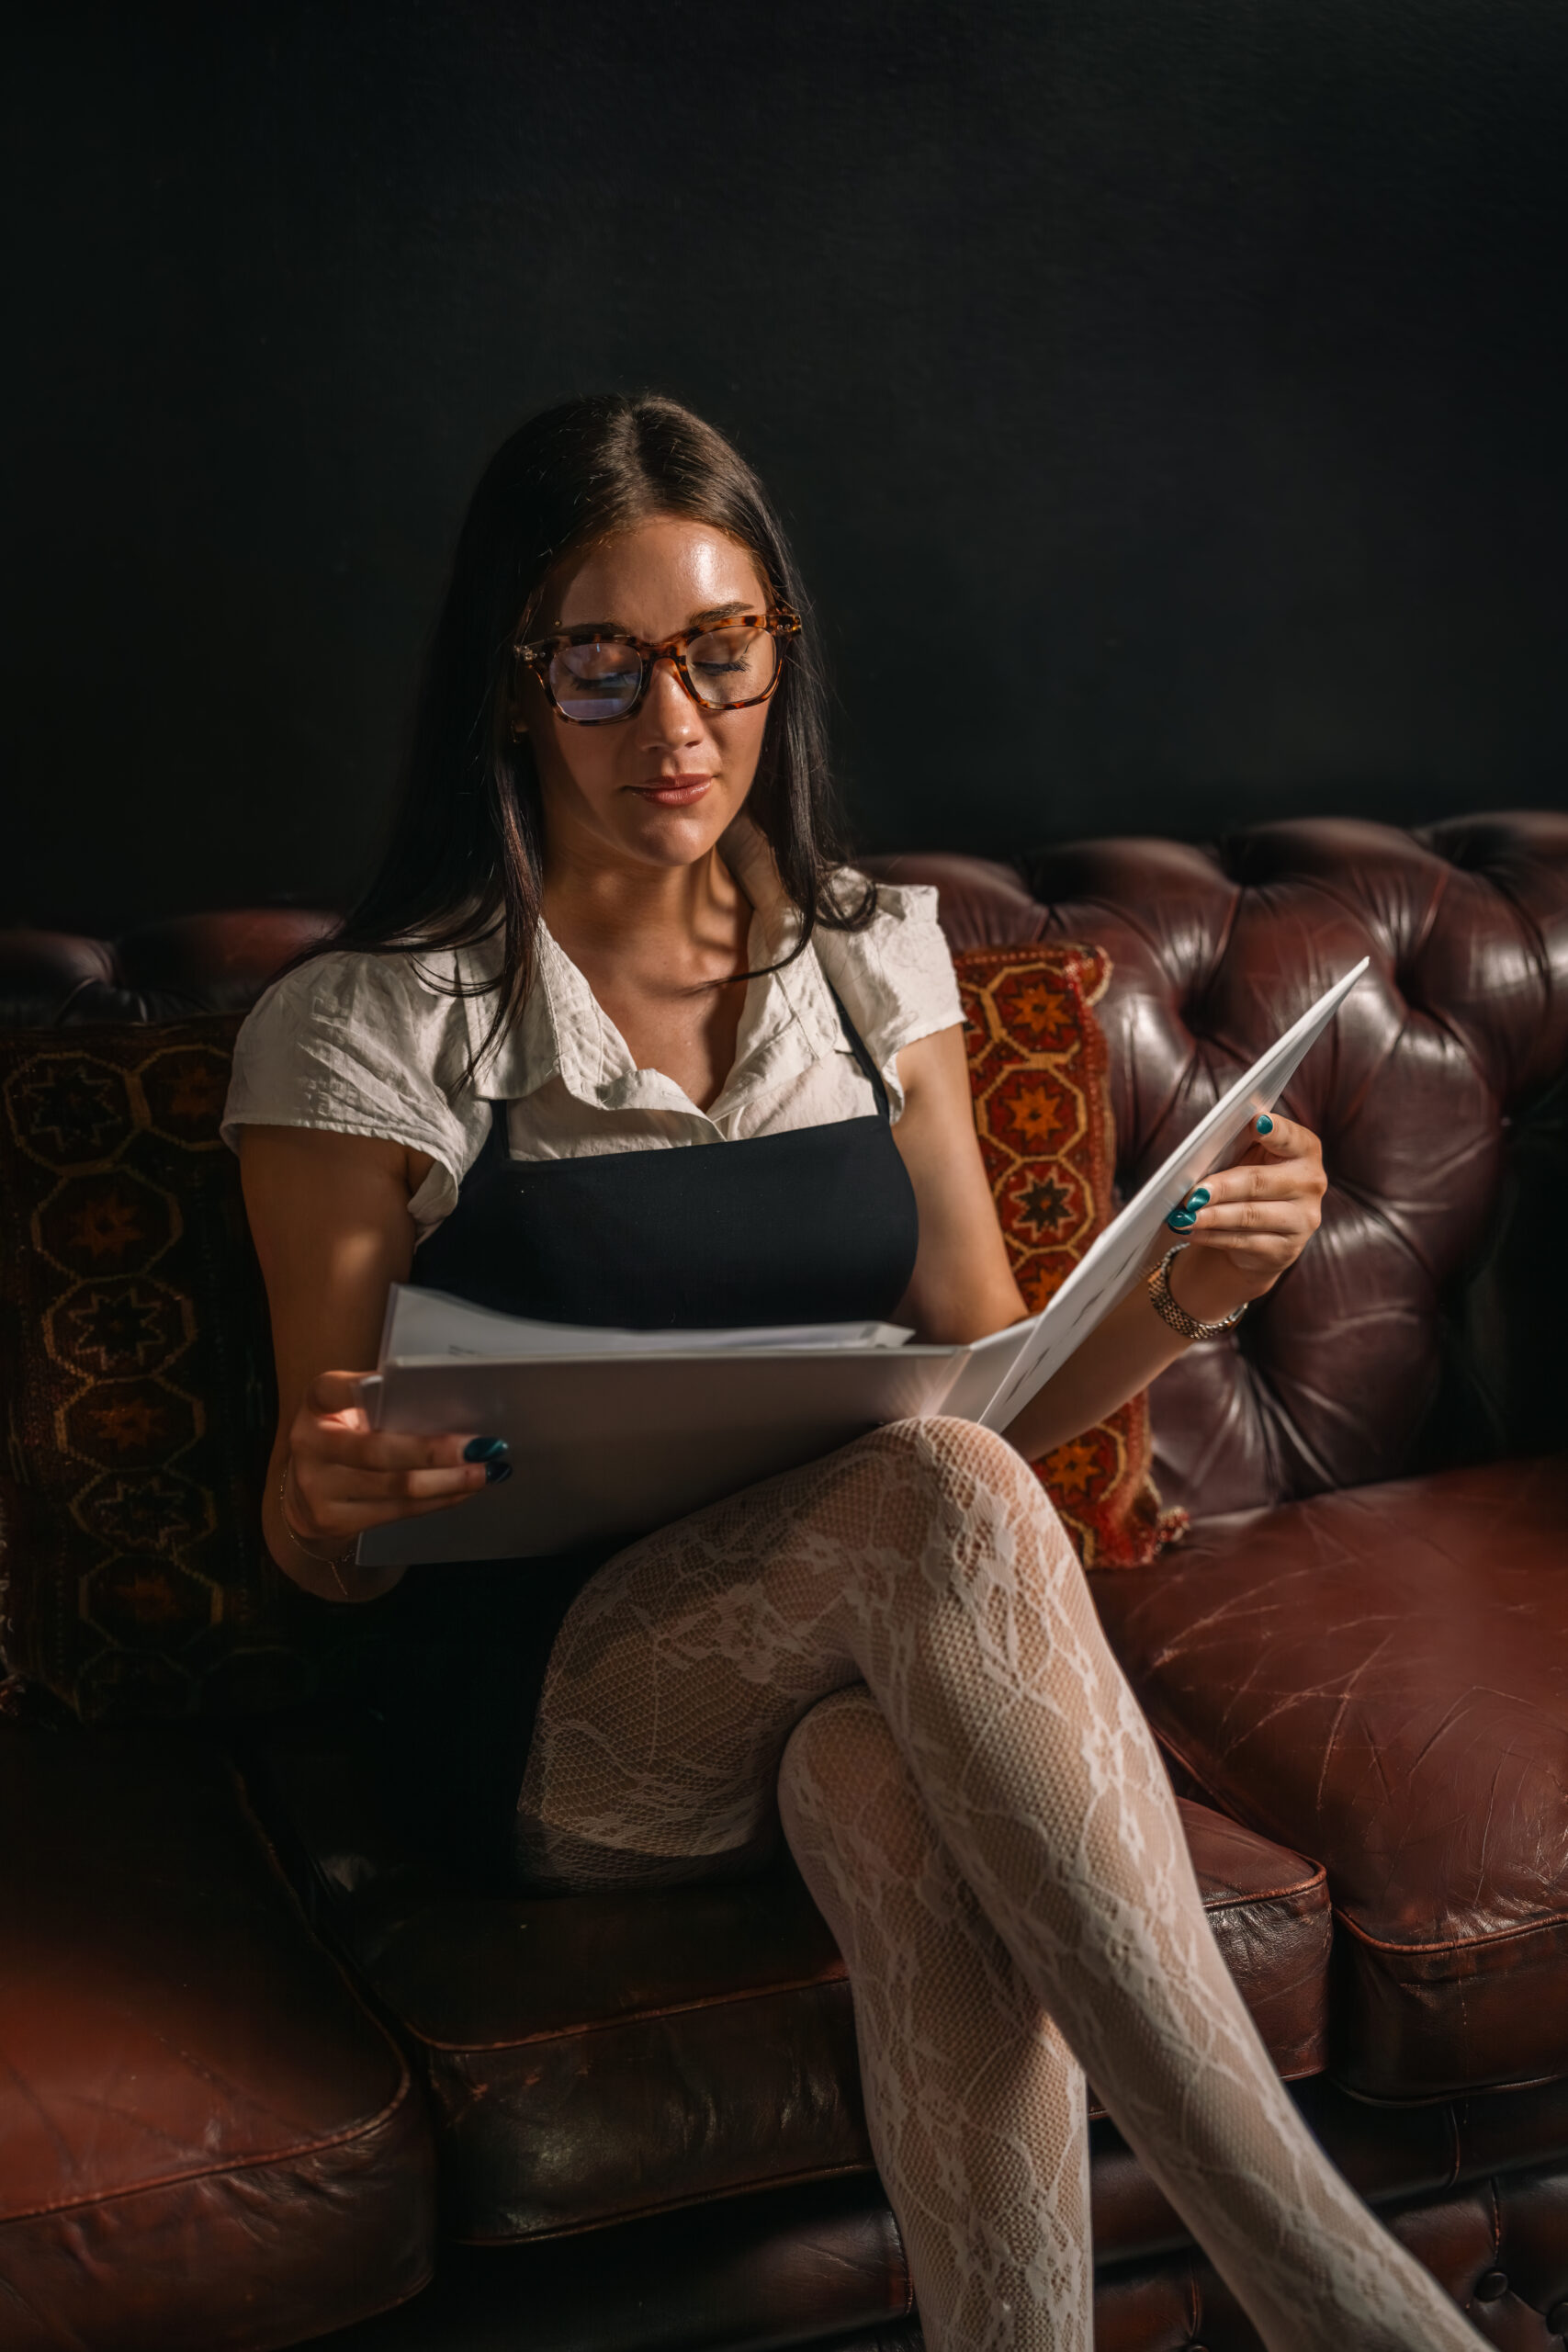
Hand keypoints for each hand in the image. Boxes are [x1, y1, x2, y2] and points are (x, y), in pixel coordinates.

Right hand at [281, 1370, 507, 1548]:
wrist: (304, 1496)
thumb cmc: (343, 1438)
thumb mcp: (349, 1411)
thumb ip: (381, 1403)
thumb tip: (451, 1406)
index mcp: (317, 1404)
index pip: (336, 1389)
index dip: (367, 1387)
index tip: (413, 1385)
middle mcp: (310, 1443)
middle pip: (379, 1451)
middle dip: (436, 1451)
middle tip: (481, 1447)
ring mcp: (317, 1487)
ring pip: (395, 1487)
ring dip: (448, 1481)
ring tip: (485, 1472)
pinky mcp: (334, 1520)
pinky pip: (397, 1512)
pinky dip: (437, 1501)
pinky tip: (462, 1492)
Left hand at [1164, 1112, 1326, 1320]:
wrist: (1263, 1233)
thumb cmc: (1251, 1181)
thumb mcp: (1249, 1157)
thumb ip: (1239, 1144)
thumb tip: (1202, 1146)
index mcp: (1304, 1150)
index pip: (1291, 1137)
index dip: (1274, 1130)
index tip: (1256, 1122)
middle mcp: (1311, 1183)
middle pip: (1259, 1182)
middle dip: (1221, 1187)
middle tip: (1192, 1193)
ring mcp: (1302, 1219)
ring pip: (1249, 1215)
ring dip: (1210, 1216)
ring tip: (1183, 1216)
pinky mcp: (1286, 1249)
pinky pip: (1243, 1241)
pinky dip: (1210, 1235)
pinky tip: (1190, 1230)